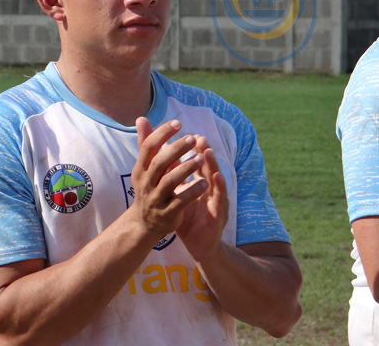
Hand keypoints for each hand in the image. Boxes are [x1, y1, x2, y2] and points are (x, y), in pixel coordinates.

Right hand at [130, 117, 208, 239]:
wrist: (144, 224)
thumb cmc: (149, 188)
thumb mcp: (145, 167)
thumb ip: (146, 143)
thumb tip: (141, 118)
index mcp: (140, 169)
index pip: (148, 148)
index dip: (161, 134)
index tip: (177, 124)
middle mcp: (145, 183)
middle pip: (159, 163)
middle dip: (176, 150)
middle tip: (192, 138)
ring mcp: (155, 200)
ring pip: (170, 182)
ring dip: (186, 168)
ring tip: (201, 158)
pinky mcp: (167, 214)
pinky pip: (180, 201)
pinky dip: (193, 191)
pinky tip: (206, 182)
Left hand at [176, 135, 228, 260]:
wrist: (197, 244)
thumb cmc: (187, 216)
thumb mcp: (175, 194)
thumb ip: (169, 176)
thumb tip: (158, 155)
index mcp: (198, 184)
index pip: (196, 163)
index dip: (192, 150)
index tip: (188, 134)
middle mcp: (208, 189)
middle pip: (207, 167)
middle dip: (203, 152)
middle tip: (199, 137)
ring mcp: (215, 201)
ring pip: (215, 180)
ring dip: (213, 165)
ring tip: (208, 152)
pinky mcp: (220, 215)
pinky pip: (220, 200)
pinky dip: (220, 188)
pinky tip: (218, 178)